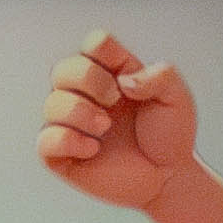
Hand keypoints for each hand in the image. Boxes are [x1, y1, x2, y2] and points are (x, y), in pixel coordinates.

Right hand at [40, 34, 199, 210]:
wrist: (168, 177)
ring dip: (80, 113)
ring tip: (105, 129)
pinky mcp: (61, 155)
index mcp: (111, 74)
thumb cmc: (170, 136)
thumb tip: (123, 83)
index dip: (104, 51)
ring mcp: (70, 124)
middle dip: (89, 80)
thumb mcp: (177, 98)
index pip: (93, 45)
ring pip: (52, 104)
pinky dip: (68, 141)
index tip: (126, 75)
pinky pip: (46, 141)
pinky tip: (93, 150)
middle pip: (64, 69)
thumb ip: (161, 76)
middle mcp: (85, 95)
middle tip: (115, 100)